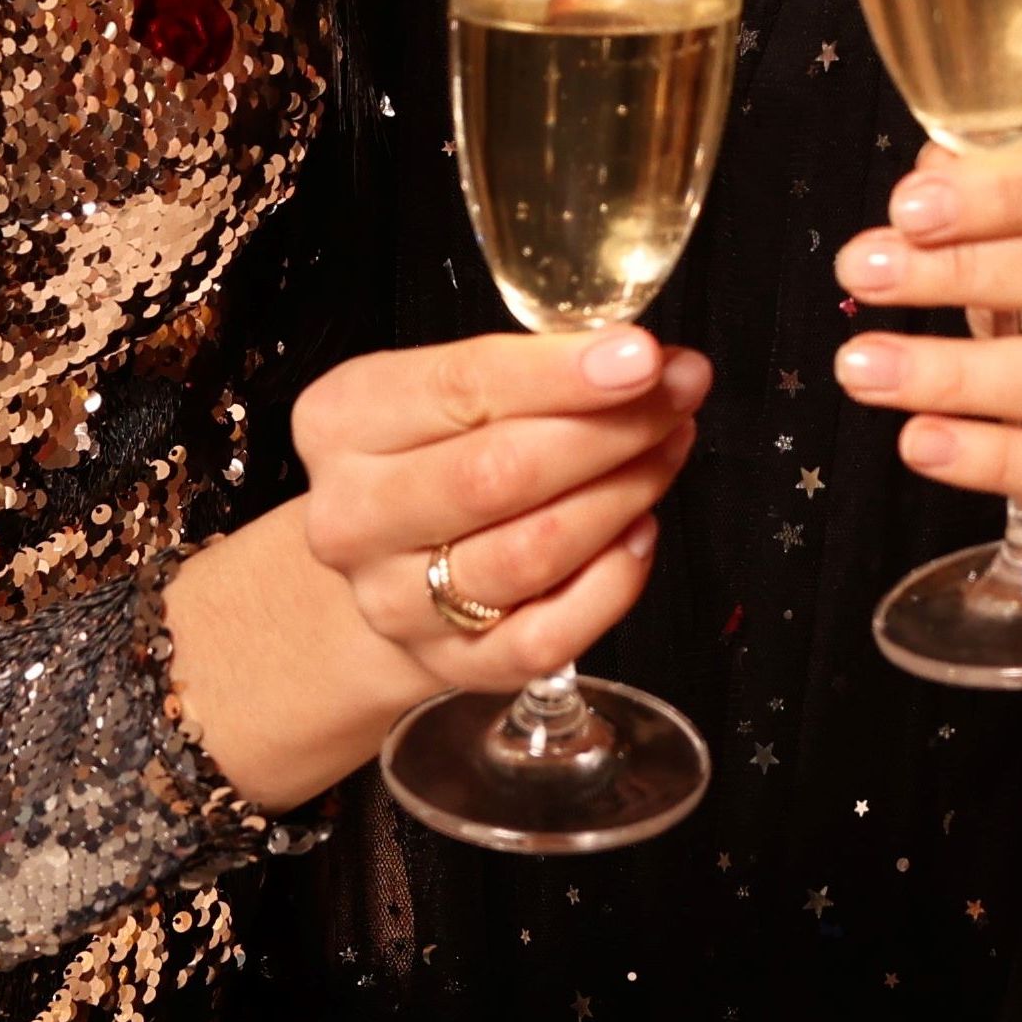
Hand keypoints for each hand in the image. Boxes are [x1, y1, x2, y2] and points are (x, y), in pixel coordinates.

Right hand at [285, 322, 709, 686]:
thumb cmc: (430, 452)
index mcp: (342, 420)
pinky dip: (612, 581)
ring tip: (668, 447)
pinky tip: (642, 531)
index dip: (561, 373)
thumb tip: (639, 359)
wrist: (382, 564)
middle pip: (497, 475)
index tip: (642, 356)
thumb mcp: (443, 388)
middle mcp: (354, 516)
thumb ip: (528, 370)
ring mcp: (396, 601)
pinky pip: (549, 635)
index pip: (460, 387)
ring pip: (530, 553)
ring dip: (622, 494)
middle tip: (679, 395)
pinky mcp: (451, 666)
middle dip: (608, 431)